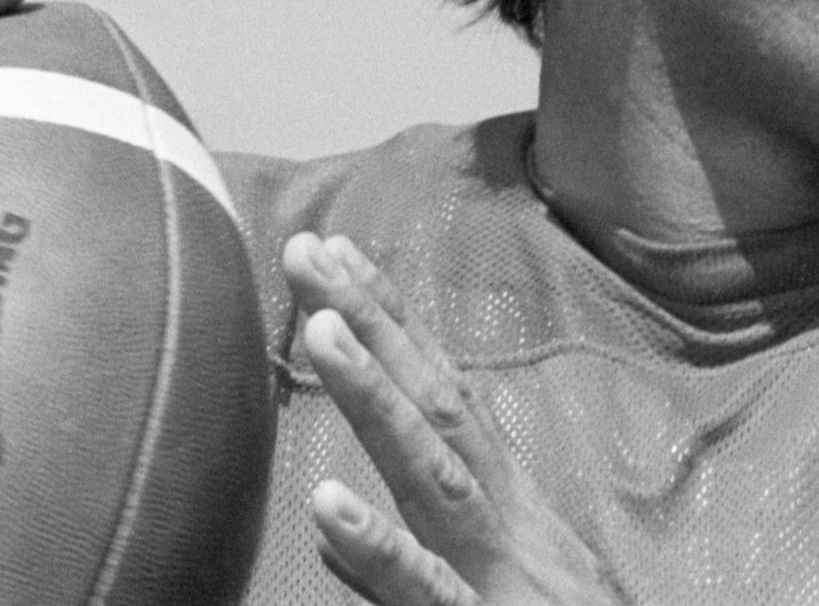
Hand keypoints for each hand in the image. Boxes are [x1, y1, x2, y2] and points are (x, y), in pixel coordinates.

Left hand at [282, 232, 623, 605]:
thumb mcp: (491, 596)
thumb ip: (409, 567)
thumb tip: (332, 530)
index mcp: (505, 508)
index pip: (442, 396)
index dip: (392, 323)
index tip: (338, 256)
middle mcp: (507, 522)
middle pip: (436, 407)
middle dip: (373, 324)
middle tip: (311, 247)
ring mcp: (498, 573)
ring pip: (433, 476)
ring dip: (376, 399)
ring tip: (318, 331)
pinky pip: (426, 590)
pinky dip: (378, 549)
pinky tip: (328, 504)